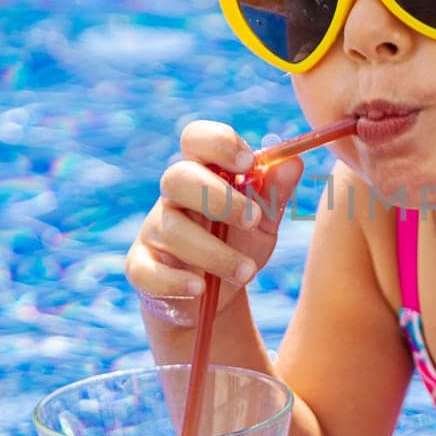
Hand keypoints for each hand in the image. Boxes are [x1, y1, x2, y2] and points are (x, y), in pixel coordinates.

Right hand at [125, 120, 302, 320]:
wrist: (212, 297)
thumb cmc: (236, 246)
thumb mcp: (263, 223)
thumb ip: (275, 194)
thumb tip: (293, 162)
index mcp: (202, 174)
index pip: (196, 138)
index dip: (219, 143)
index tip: (248, 163)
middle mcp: (173, 197)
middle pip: (178, 177)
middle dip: (219, 198)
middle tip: (253, 219)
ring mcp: (154, 231)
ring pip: (172, 229)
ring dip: (215, 252)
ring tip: (247, 271)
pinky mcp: (141, 267)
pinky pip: (148, 270)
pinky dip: (176, 281)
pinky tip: (200, 288)